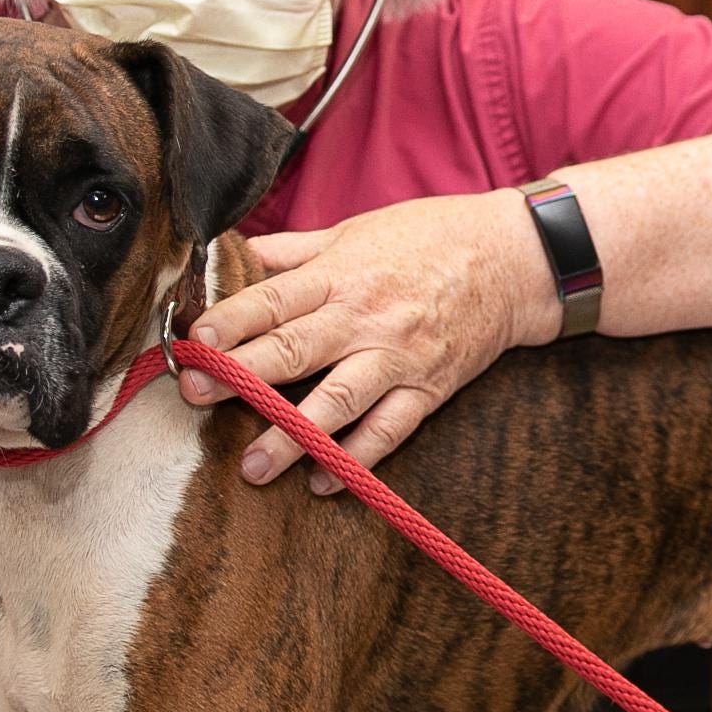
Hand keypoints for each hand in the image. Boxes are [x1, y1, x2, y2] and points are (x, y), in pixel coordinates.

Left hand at [180, 191, 557, 491]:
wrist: (516, 259)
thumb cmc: (429, 237)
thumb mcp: (357, 228)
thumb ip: (294, 250)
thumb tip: (235, 251)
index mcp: (341, 273)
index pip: (274, 299)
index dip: (231, 321)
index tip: (195, 342)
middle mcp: (366, 316)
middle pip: (293, 351)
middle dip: (239, 378)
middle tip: (195, 397)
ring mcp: (398, 356)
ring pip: (336, 403)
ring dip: (291, 437)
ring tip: (252, 467)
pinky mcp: (429, 387)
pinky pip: (389, 431)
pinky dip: (357, 460)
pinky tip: (323, 482)